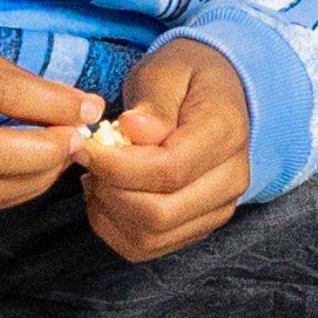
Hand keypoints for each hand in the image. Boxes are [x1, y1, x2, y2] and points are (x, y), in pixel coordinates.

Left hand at [70, 41, 255, 261]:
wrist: (213, 93)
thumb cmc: (186, 77)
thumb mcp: (166, 70)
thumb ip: (153, 102)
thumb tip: (131, 130)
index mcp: (226, 133)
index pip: (169, 170)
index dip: (118, 166)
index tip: (86, 147)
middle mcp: (231, 179)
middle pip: (160, 213)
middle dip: (110, 191)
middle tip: (89, 161)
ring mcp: (217, 208)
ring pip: (150, 236)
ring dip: (109, 212)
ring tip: (97, 176)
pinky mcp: (198, 226)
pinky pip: (147, 246)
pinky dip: (114, 227)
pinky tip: (107, 195)